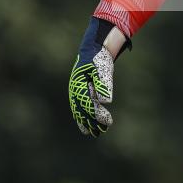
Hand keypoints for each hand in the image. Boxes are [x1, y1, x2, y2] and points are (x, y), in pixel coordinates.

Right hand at [68, 17, 129, 136]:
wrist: (93, 49)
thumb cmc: (98, 58)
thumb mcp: (103, 68)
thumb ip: (103, 84)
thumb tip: (106, 101)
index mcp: (79, 84)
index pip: (87, 103)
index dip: (96, 114)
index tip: (107, 122)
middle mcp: (75, 90)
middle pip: (82, 110)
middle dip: (92, 121)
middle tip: (102, 131)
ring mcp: (76, 92)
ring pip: (80, 111)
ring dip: (88, 122)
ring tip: (98, 132)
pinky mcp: (81, 92)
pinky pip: (81, 108)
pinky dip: (84, 118)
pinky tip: (87, 127)